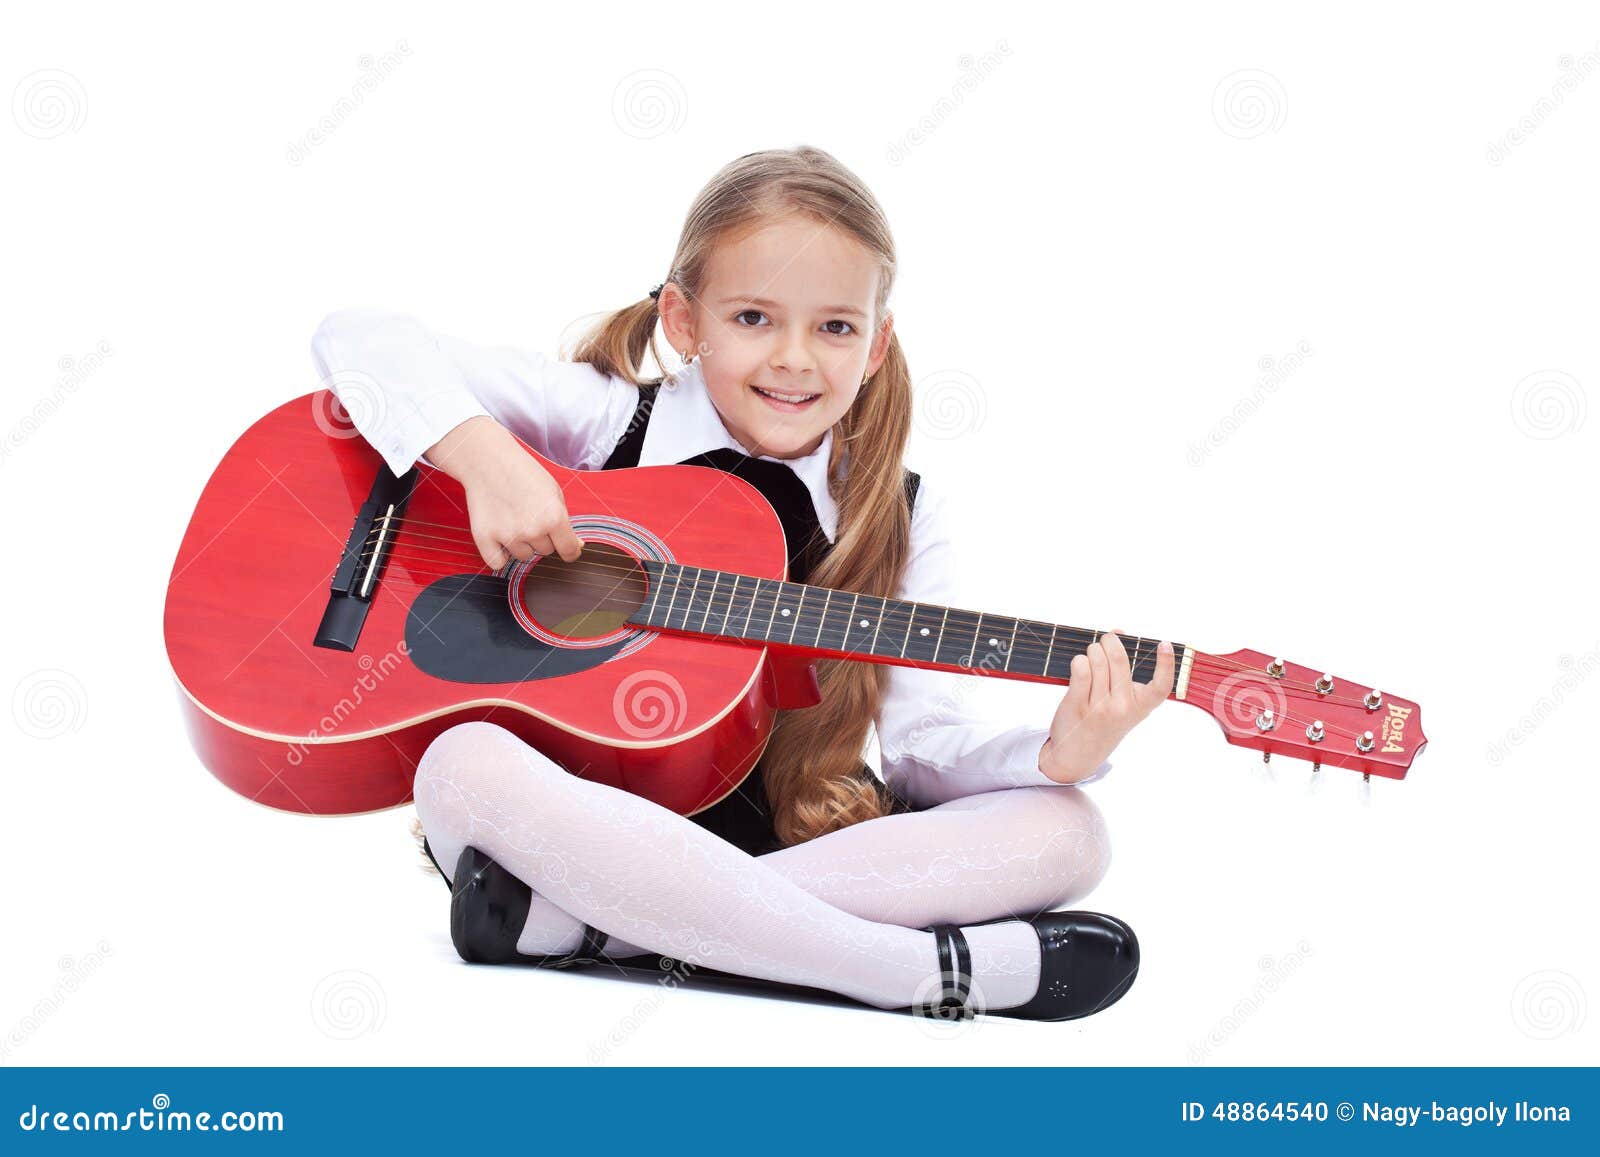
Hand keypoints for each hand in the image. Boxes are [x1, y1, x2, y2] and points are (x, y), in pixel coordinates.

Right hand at [428, 416, 584, 568]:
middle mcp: (533, 530)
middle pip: (545, 551)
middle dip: (541, 537)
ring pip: (523, 556)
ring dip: (520, 543)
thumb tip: (576, 546)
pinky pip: (497, 562)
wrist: (488, 460)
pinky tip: (499, 535)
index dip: (570, 551)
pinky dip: (499, 554)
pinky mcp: (485, 538)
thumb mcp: (554, 491)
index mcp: (554, 517)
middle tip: (528, 514)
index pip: (569, 551)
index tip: (567, 549)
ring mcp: (508, 536)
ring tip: (512, 518)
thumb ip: (565, 520)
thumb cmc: (522, 473)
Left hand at [1039, 632, 1174, 782]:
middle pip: (1118, 659)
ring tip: (1091, 656)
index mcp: (1141, 707)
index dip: (1166, 664)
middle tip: (1106, 641)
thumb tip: (1118, 632)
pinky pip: (1080, 668)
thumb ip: (1124, 670)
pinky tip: (1080, 665)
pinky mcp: (1078, 703)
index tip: (1164, 644)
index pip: (1161, 686)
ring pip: (1097, 659)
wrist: (1077, 755)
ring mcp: (1100, 707)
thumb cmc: (1103, 722)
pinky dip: (1079, 660)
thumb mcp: (1123, 703)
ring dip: (1092, 650)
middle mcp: (1123, 707)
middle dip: (1109, 641)